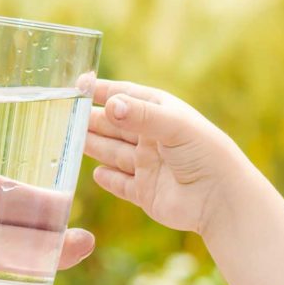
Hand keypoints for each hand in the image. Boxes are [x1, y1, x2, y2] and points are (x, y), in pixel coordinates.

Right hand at [84, 79, 246, 233]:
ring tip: (68, 140)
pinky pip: (120, 183)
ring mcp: (147, 166)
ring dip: (92, 145)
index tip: (77, 85)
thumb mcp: (175, 126)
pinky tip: (95, 173)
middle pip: (113, 126)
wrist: (222, 200)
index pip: (126, 96)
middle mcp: (152, 138)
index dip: (102, 90)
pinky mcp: (145, 192)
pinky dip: (108, 178)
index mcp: (161, 113)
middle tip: (61, 116)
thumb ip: (141, 116)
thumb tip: (110, 105)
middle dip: (90, 120)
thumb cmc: (206, 154)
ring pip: (112, 152)